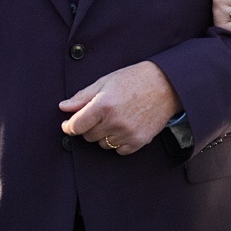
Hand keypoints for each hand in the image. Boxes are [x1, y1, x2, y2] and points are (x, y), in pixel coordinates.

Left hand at [59, 60, 181, 154]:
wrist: (166, 85)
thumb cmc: (135, 79)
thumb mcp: (105, 81)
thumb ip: (82, 96)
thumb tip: (64, 107)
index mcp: (103, 105)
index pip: (76, 126)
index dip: (69, 126)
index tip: (68, 125)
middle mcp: (114, 122)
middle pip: (88, 136)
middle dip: (90, 127)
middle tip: (101, 114)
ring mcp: (127, 133)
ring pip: (102, 144)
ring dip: (104, 135)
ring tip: (116, 119)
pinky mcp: (139, 141)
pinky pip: (119, 151)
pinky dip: (118, 142)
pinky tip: (125, 128)